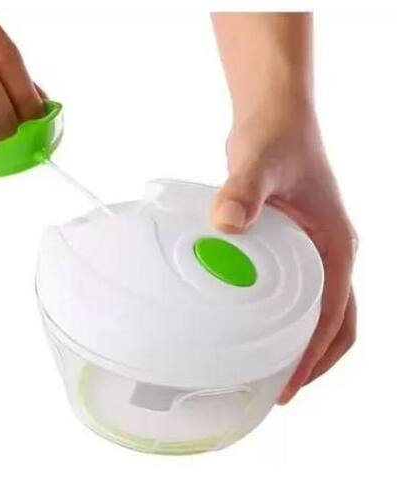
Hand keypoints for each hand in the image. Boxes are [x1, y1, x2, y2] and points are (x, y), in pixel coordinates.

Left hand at [211, 101, 356, 403]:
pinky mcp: (291, 243)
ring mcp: (312, 249)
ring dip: (299, 342)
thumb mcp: (259, 162)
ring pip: (317, 310)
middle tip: (276, 389)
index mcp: (335, 245)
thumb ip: (242, 191)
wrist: (274, 113)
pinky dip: (283, 316)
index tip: (286, 386)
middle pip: (335, 323)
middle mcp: (329, 252)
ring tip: (265, 368)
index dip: (312, 356)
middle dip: (312, 360)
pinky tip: (251, 323)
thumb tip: (225, 224)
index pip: (335, 316)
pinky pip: (296, 291)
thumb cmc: (276, 134)